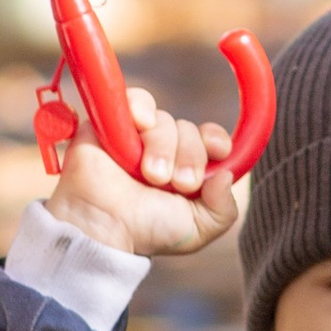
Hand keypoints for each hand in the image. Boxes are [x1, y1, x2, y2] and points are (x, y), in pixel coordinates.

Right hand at [47, 82, 241, 260]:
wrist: (103, 229)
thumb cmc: (146, 231)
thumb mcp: (198, 230)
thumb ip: (223, 209)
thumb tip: (226, 175)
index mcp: (184, 168)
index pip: (209, 139)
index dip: (216, 140)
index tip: (219, 153)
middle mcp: (162, 149)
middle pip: (188, 130)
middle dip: (190, 156)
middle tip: (176, 184)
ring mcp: (136, 135)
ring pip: (165, 119)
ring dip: (163, 146)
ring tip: (150, 174)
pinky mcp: (109, 122)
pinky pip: (135, 98)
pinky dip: (142, 107)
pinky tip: (141, 125)